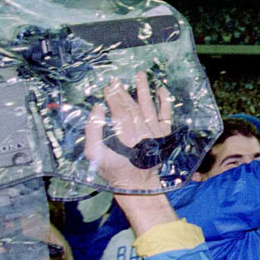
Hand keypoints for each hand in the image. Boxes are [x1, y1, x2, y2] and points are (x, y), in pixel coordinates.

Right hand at [85, 72, 171, 190]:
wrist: (137, 184)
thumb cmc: (113, 169)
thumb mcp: (94, 155)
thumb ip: (92, 132)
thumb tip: (97, 109)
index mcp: (124, 140)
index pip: (120, 113)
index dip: (113, 99)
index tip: (107, 88)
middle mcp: (142, 135)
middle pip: (133, 108)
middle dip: (124, 93)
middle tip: (116, 81)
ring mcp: (156, 135)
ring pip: (150, 108)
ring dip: (145, 90)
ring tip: (140, 75)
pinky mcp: (165, 136)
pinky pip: (167, 117)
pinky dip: (166, 103)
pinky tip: (162, 90)